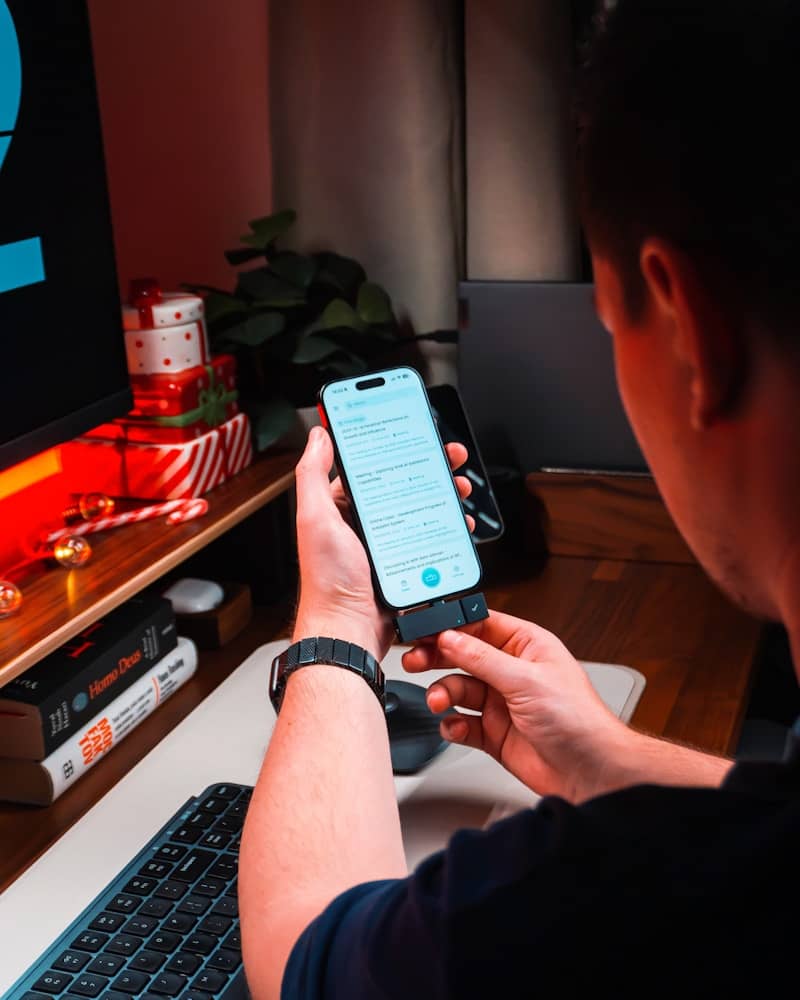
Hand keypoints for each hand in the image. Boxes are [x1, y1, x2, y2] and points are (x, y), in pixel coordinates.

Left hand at [293, 426, 474, 660]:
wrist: (349, 632)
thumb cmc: (328, 582)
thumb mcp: (315, 518)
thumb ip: (312, 474)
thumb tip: (318, 435)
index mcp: (341, 508)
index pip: (371, 466)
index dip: (395, 447)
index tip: (414, 432)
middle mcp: (363, 524)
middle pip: (403, 484)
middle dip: (430, 467)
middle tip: (450, 457)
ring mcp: (386, 544)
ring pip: (421, 509)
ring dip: (444, 494)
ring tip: (459, 487)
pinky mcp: (404, 564)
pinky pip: (430, 539)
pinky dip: (448, 528)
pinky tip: (458, 523)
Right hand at [402, 612, 634, 802]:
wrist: (590, 772)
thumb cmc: (579, 720)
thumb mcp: (526, 679)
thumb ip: (482, 658)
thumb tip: (450, 638)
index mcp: (527, 646)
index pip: (481, 625)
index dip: (452, 625)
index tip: (425, 630)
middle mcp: (513, 671)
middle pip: (464, 656)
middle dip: (438, 657)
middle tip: (415, 661)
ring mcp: (503, 703)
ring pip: (459, 689)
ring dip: (444, 693)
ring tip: (438, 701)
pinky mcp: (495, 733)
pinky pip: (462, 723)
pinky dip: (453, 724)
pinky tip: (454, 726)